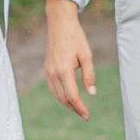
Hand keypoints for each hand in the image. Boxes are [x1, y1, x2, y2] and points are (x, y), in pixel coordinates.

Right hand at [43, 0, 96, 120]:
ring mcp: (48, 71)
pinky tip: (69, 97)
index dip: (80, 108)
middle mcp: (54, 73)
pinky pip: (53, 88)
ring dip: (67, 104)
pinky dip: (61, 96)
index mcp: (64, 70)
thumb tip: (92, 93)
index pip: (72, 95)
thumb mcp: (87, 55)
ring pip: (57, 95)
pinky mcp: (47, 69)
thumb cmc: (76, 37)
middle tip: (85, 115)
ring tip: (79, 108)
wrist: (59, 24)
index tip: (87, 116)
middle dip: (74, 108)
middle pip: (63, 98)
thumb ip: (89, 75)